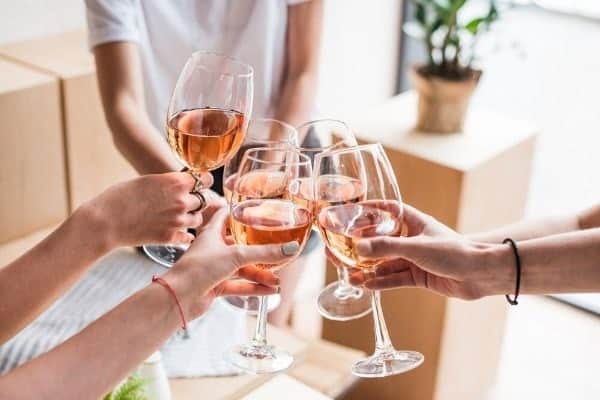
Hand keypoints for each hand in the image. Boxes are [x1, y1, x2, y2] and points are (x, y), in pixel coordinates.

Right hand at [79, 172, 215, 249]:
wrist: (104, 222)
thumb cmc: (119, 198)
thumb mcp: (146, 181)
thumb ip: (167, 182)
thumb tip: (179, 183)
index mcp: (176, 182)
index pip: (205, 178)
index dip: (203, 181)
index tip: (199, 184)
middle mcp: (181, 200)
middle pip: (204, 200)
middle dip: (197, 200)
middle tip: (187, 202)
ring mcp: (177, 220)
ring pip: (198, 219)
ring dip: (191, 217)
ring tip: (180, 217)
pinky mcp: (170, 237)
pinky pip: (188, 237)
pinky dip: (185, 235)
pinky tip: (178, 232)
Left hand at [164, 207, 300, 318]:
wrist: (178, 297)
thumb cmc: (197, 268)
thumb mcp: (236, 255)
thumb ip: (264, 252)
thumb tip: (290, 248)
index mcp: (212, 233)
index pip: (226, 216)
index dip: (240, 212)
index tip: (256, 210)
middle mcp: (213, 249)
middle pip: (241, 245)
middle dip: (259, 249)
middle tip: (277, 249)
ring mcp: (215, 269)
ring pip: (242, 269)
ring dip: (260, 273)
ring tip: (278, 278)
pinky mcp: (216, 286)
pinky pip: (240, 286)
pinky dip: (254, 288)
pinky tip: (270, 290)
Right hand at [349, 205, 511, 299]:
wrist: (480, 275)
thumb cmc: (455, 252)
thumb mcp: (416, 247)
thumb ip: (386, 247)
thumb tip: (358, 247)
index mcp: (413, 222)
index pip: (386, 209)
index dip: (368, 209)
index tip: (348, 211)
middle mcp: (411, 238)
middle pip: (379, 239)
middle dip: (359, 246)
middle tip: (339, 249)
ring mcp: (413, 258)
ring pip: (383, 262)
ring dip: (366, 268)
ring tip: (345, 272)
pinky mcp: (417, 276)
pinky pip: (393, 278)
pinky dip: (379, 282)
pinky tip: (363, 284)